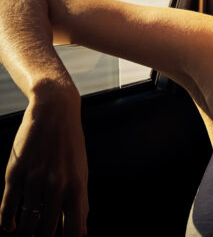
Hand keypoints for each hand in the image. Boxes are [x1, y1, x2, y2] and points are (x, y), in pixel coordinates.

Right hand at [0, 84, 87, 235]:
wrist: (55, 112)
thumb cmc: (70, 146)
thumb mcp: (81, 173)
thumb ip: (81, 203)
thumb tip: (81, 231)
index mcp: (77, 187)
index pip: (74, 229)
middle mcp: (57, 186)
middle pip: (47, 231)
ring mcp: (34, 180)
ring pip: (27, 222)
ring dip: (26, 233)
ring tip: (27, 234)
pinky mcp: (15, 174)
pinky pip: (8, 207)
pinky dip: (7, 223)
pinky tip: (10, 227)